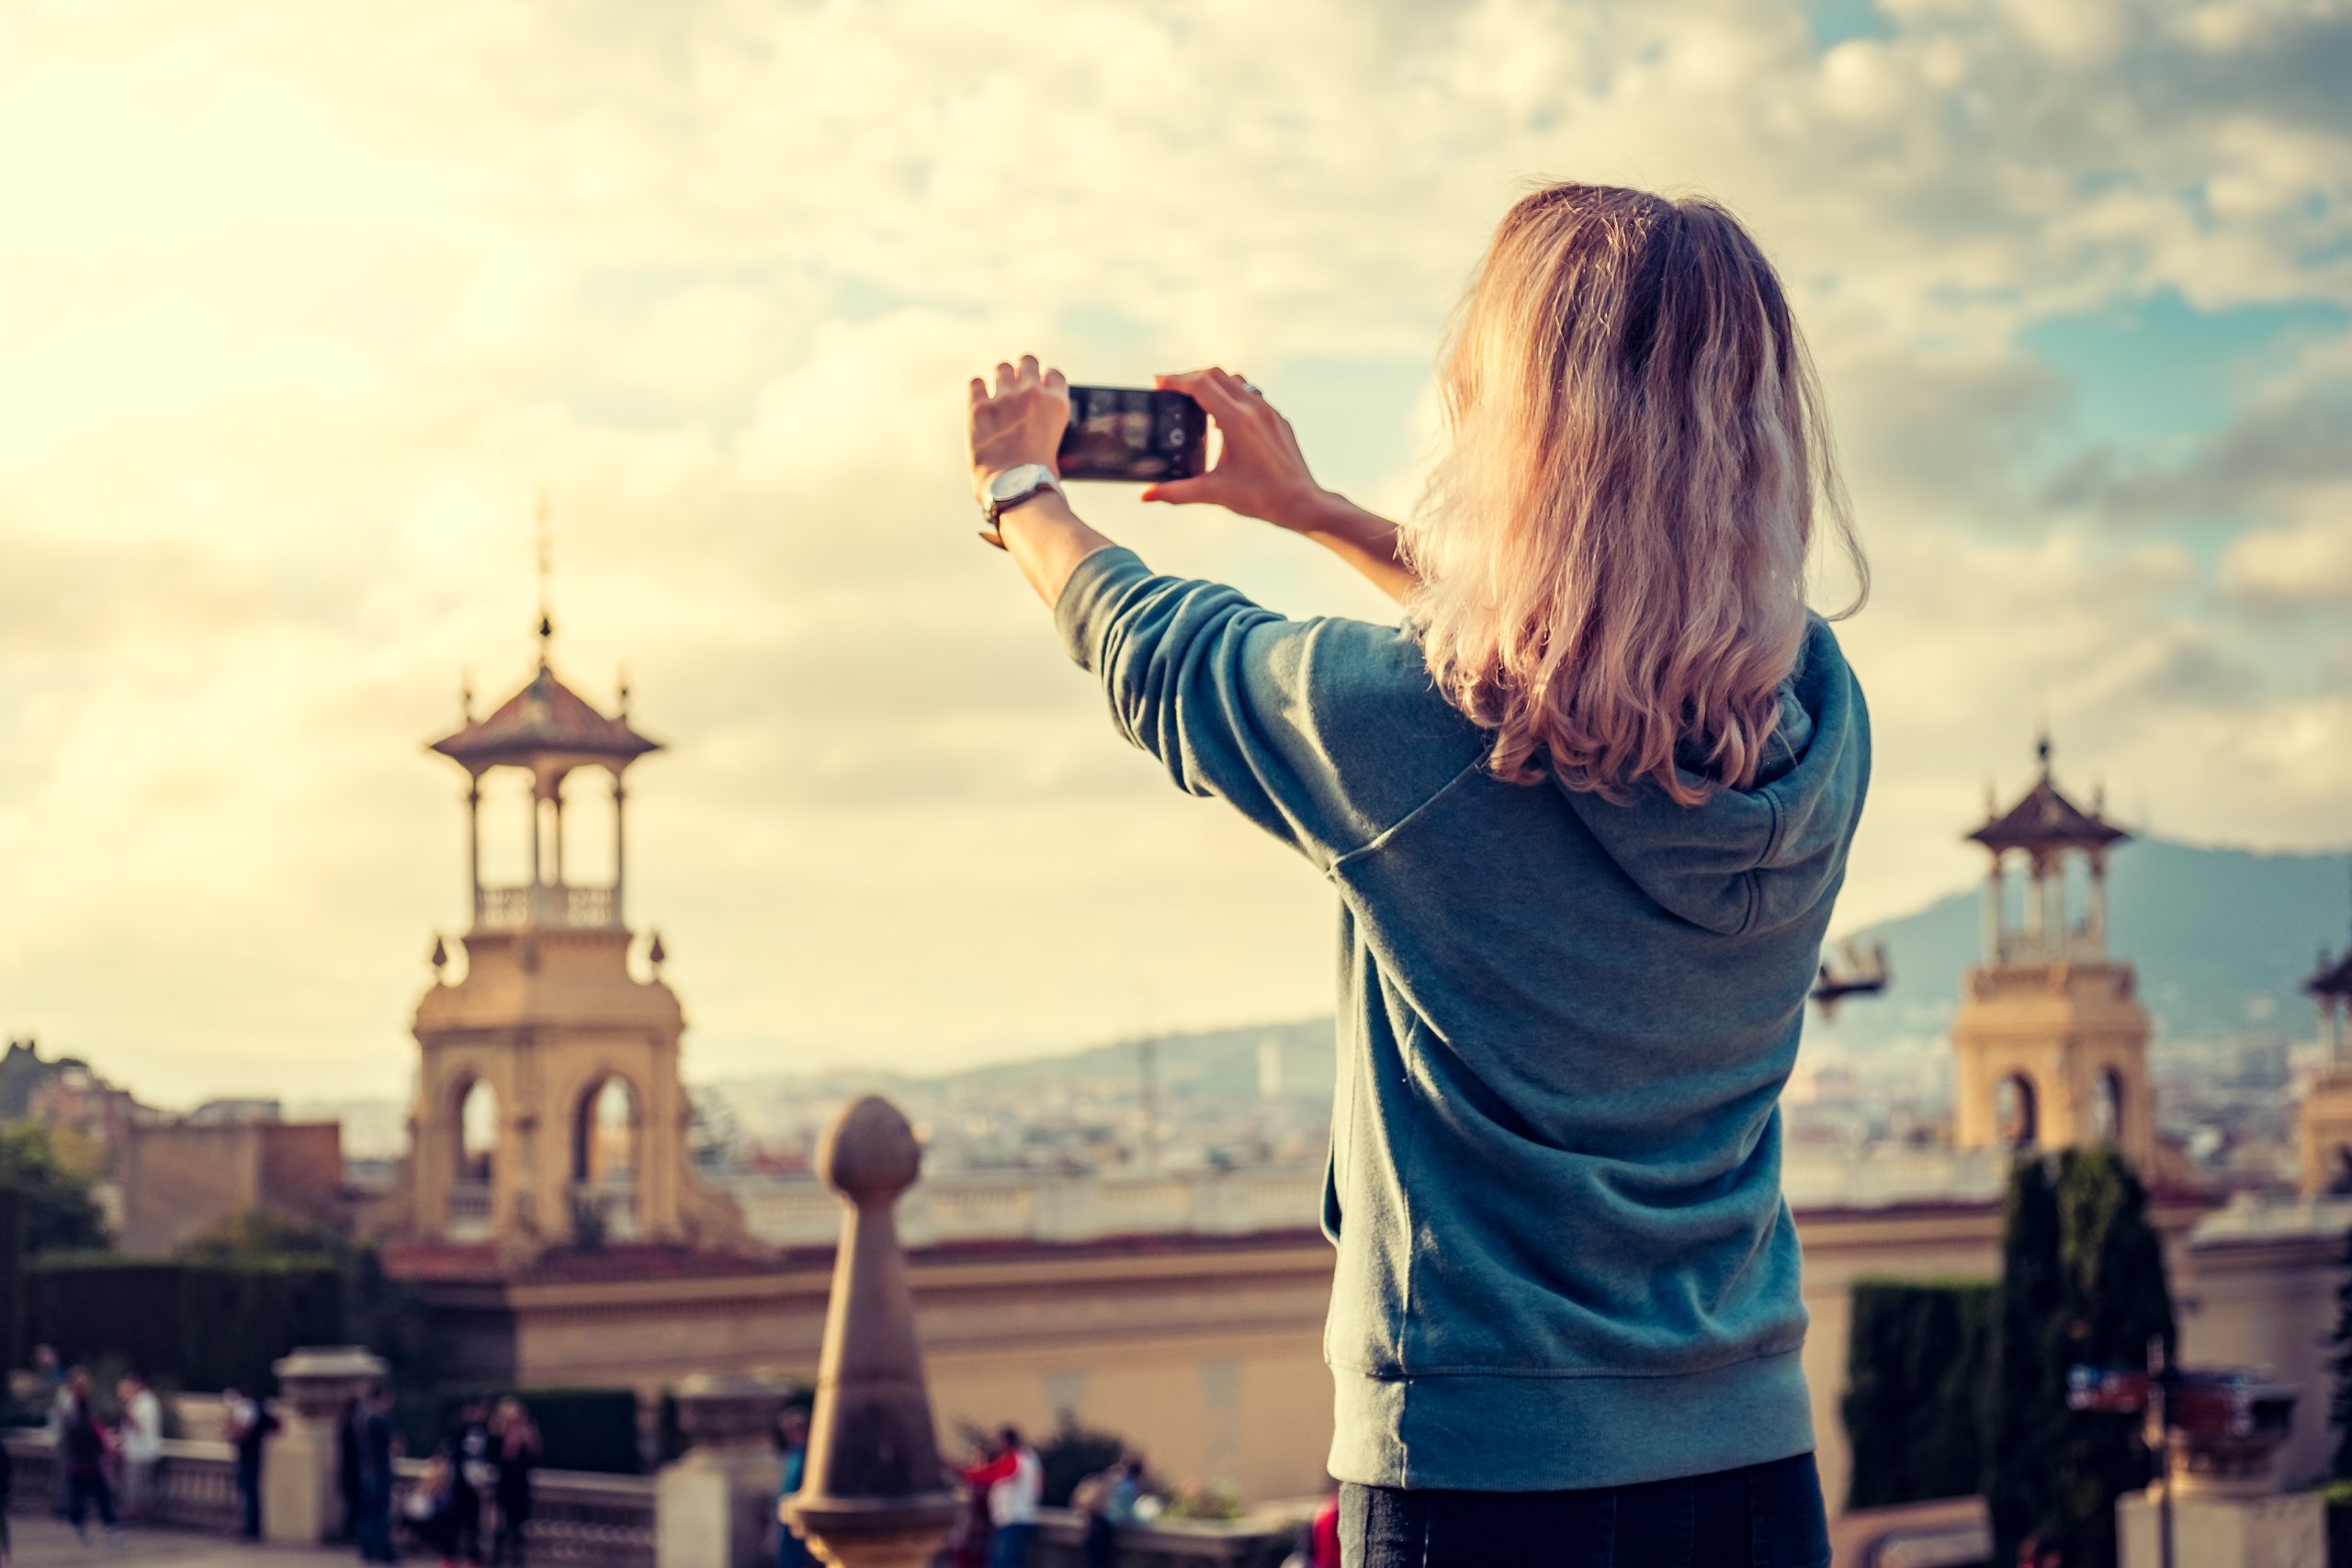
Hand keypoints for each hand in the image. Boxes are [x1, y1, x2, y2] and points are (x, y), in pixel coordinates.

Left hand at [968, 355, 1068, 501]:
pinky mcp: (979, 407)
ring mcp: (1005, 397)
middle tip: (1016, 386)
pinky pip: (975, 383)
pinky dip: (977, 390)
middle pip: (1027, 361)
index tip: (1038, 388)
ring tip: (997, 397)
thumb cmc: (1039, 477)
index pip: (1053, 374)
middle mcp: (1032, 393)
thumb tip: (1038, 423)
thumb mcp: (1056, 444)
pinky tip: (979, 401)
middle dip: (1022, 371)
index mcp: (1057, 403)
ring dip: (1001, 379)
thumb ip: (1048, 424)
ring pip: (1002, 368)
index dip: (1044, 380)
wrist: (1015, 488)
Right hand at [1142, 368, 1331, 532]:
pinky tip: (1222, 419)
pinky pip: (1250, 394)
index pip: (1200, 385)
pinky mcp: (1278, 418)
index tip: (1157, 384)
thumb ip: (1176, 492)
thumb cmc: (1261, 498)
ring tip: (1194, 400)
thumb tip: (1146, 496)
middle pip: (1215, 374)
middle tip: (1170, 390)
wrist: (1302, 503)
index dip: (1175, 380)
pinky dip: (1231, 396)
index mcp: (1236, 420)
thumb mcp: (1213, 493)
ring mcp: (1269, 410)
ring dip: (1211, 383)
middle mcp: (1254, 408)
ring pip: (1235, 380)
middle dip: (1190, 377)